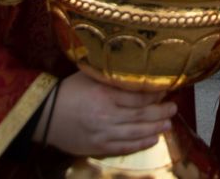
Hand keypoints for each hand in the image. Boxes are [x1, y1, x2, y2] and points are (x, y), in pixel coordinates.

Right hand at [43, 70, 175, 157]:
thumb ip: (113, 77)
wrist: (45, 115)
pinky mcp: (98, 147)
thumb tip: (137, 73)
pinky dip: (140, 144)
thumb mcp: (91, 75)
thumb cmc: (69, 90)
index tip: (166, 91)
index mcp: (104, 93)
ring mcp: (102, 133)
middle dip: (160, 112)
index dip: (154, 95)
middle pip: (140, 115)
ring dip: (154, 129)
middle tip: (173, 108)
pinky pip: (123, 147)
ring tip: (168, 124)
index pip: (137, 96)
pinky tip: (152, 140)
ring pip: (135, 133)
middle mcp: (105, 114)